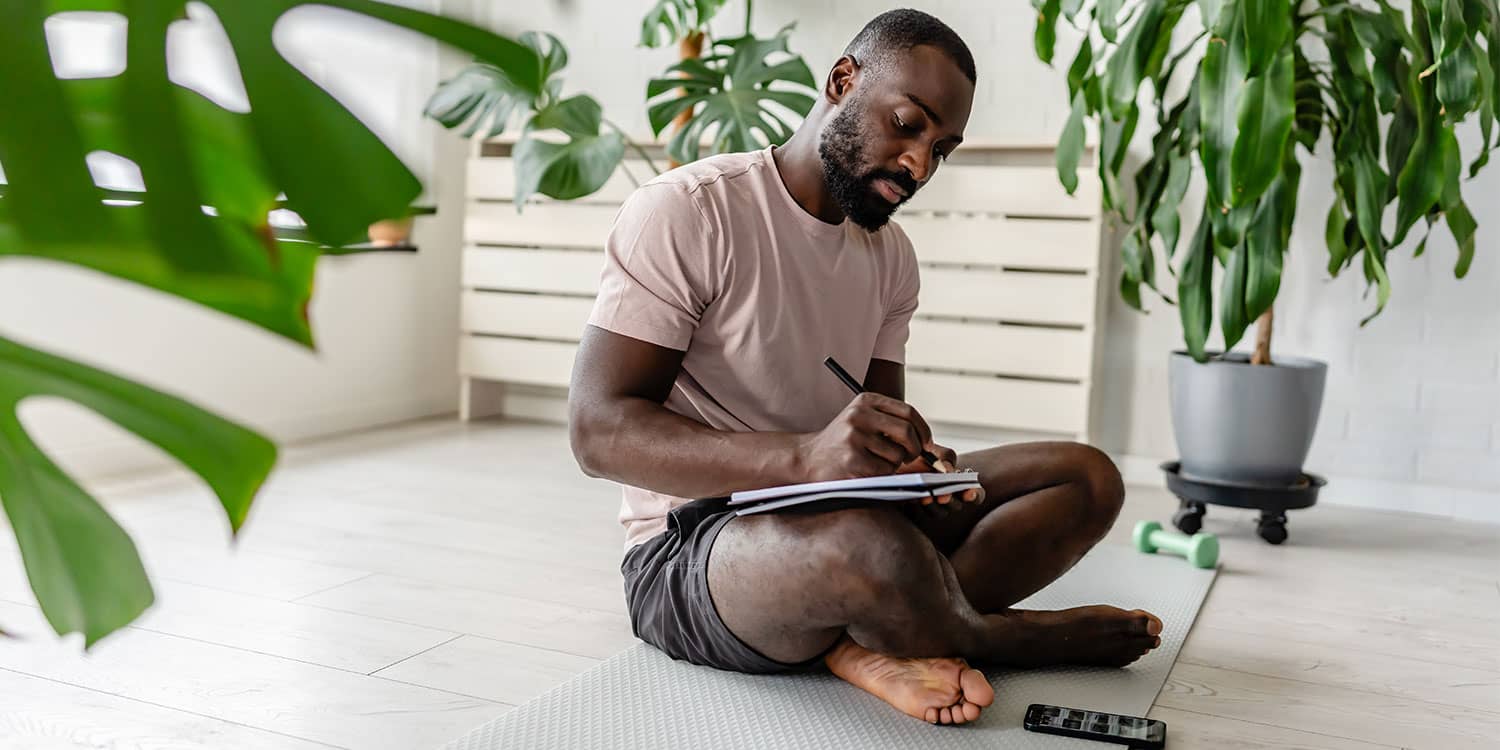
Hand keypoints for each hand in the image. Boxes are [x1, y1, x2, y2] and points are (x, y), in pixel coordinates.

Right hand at [798, 392, 938, 481]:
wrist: (808, 458)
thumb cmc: (842, 442)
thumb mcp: (862, 420)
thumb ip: (891, 422)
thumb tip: (929, 441)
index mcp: (865, 400)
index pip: (908, 412)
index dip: (923, 430)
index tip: (925, 442)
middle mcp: (859, 415)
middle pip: (907, 432)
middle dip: (915, 449)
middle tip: (909, 457)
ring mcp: (855, 437)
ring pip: (898, 454)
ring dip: (895, 464)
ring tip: (878, 462)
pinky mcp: (853, 460)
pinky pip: (885, 470)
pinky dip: (883, 474)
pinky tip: (867, 470)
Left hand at [896, 447, 985, 513]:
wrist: (901, 462)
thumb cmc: (923, 456)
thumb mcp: (936, 452)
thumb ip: (945, 458)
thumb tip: (948, 471)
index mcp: (960, 485)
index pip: (975, 495)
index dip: (974, 495)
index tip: (969, 492)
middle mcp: (950, 499)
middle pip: (956, 505)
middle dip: (950, 500)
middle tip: (943, 496)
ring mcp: (934, 508)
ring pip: (939, 512)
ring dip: (933, 506)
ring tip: (926, 497)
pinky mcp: (916, 512)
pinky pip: (918, 515)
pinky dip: (916, 508)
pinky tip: (912, 499)